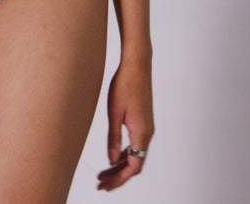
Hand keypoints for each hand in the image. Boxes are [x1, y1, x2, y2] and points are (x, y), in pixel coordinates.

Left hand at [96, 58, 153, 190]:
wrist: (137, 64)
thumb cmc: (125, 84)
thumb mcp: (114, 112)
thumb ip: (114, 138)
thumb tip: (112, 160)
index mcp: (142, 133)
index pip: (134, 167)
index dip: (119, 179)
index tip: (106, 185)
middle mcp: (147, 133)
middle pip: (135, 164)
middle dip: (118, 175)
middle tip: (101, 183)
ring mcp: (146, 126)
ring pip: (135, 154)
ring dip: (120, 164)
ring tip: (103, 172)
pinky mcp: (143, 120)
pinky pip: (135, 144)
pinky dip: (124, 153)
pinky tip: (113, 154)